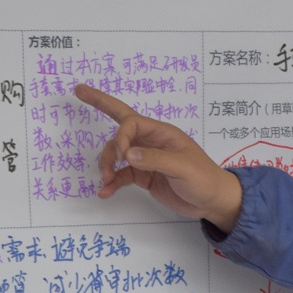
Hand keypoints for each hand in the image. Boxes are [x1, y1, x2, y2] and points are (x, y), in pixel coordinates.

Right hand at [74, 84, 243, 231]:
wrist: (213, 202)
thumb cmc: (204, 179)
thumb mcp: (182, 168)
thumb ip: (155, 159)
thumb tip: (127, 154)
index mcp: (162, 133)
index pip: (131, 123)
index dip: (120, 137)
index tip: (122, 157)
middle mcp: (151, 141)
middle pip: (121, 122)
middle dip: (100, 105)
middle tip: (80, 91)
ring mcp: (146, 158)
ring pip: (116, 154)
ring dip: (107, 165)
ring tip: (105, 180)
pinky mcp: (144, 176)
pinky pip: (121, 175)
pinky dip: (112, 183)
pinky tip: (105, 192)